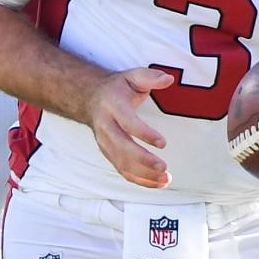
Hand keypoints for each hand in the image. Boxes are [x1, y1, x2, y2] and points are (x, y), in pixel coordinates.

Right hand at [89, 68, 172, 187]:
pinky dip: (139, 180)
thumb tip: (169, 79)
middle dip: (143, 160)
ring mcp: (104, 142)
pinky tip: (157, 183)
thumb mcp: (132, 76)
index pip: (127, 122)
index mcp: (112, 106)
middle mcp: (105, 126)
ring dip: (143, 174)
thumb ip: (151, 77)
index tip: (163, 143)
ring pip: (122, 163)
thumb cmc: (117, 88)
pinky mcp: (108, 153)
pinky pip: (122, 171)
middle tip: (164, 167)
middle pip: (122, 148)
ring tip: (166, 179)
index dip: (144, 133)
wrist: (90, 98)